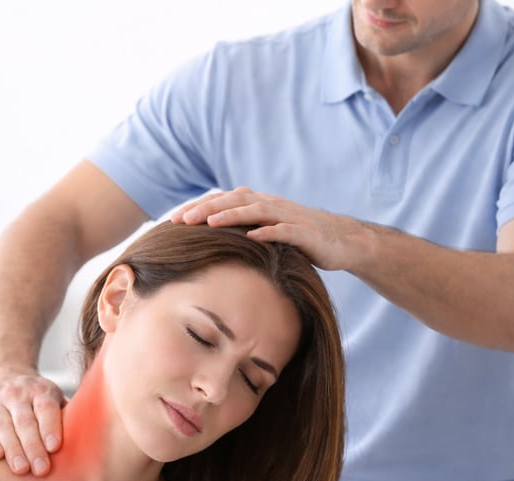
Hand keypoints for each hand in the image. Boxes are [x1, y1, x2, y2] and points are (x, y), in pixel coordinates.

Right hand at [0, 367, 65, 475]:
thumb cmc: (33, 396)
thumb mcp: (50, 396)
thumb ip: (66, 413)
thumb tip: (85, 435)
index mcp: (40, 390)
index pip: (46, 408)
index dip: (50, 427)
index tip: (55, 447)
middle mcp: (16, 393)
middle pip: (25, 421)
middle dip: (33, 447)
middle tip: (41, 469)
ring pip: (4, 426)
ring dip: (13, 449)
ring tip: (21, 469)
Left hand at [171, 187, 372, 270]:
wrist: (341, 240)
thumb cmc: (297, 238)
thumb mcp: (264, 233)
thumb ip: (240, 232)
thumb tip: (205, 246)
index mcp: (257, 203)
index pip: (221, 201)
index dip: (197, 208)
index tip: (172, 220)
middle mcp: (270, 204)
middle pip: (233, 200)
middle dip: (206, 208)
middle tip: (181, 220)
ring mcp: (288, 216)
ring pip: (255, 210)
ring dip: (231, 215)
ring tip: (209, 223)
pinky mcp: (305, 232)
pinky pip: (285, 230)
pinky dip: (269, 231)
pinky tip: (253, 237)